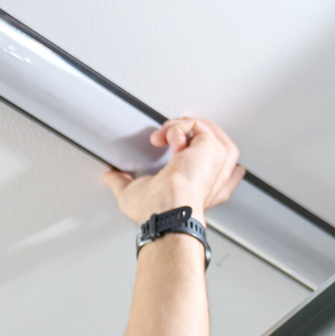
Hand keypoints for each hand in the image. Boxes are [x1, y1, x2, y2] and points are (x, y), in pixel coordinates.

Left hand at [100, 117, 244, 223]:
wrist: (168, 210)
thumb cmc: (157, 211)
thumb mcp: (133, 195)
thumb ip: (121, 183)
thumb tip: (109, 177)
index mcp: (205, 190)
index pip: (226, 175)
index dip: (213, 161)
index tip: (196, 152)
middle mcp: (215, 176)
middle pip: (218, 144)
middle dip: (190, 135)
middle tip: (167, 141)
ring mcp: (217, 161)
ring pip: (207, 130)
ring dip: (181, 129)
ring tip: (164, 139)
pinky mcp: (212, 148)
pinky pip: (197, 125)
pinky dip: (176, 127)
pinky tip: (166, 139)